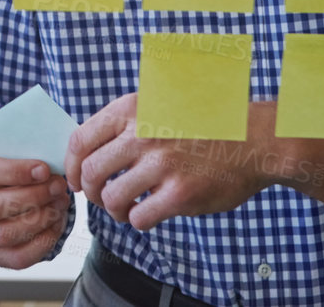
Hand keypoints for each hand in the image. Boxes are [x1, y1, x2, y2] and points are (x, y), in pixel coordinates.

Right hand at [0, 148, 71, 267]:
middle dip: (33, 197)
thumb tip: (51, 167)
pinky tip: (56, 222)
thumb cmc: (11, 166)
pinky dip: (43, 242)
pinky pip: (17, 257)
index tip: (44, 169)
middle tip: (58, 186)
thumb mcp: (10, 152)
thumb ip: (24, 155)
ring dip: (40, 219)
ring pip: (5, 234)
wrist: (4, 188)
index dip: (14, 172)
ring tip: (60, 202)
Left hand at [65, 93, 267, 230]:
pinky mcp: (180, 193)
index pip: (79, 140)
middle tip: (102, 198)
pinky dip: (138, 221)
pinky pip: (139, 217)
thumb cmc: (202, 125)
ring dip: (114, 210)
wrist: (253, 139)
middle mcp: (142, 133)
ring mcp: (161, 164)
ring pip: (111, 198)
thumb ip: (123, 122)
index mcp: (131, 109)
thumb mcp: (157, 104)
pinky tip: (149, 214)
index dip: (70, 166)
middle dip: (91, 192)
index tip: (74, 180)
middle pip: (90, 172)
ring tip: (126, 209)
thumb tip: (83, 150)